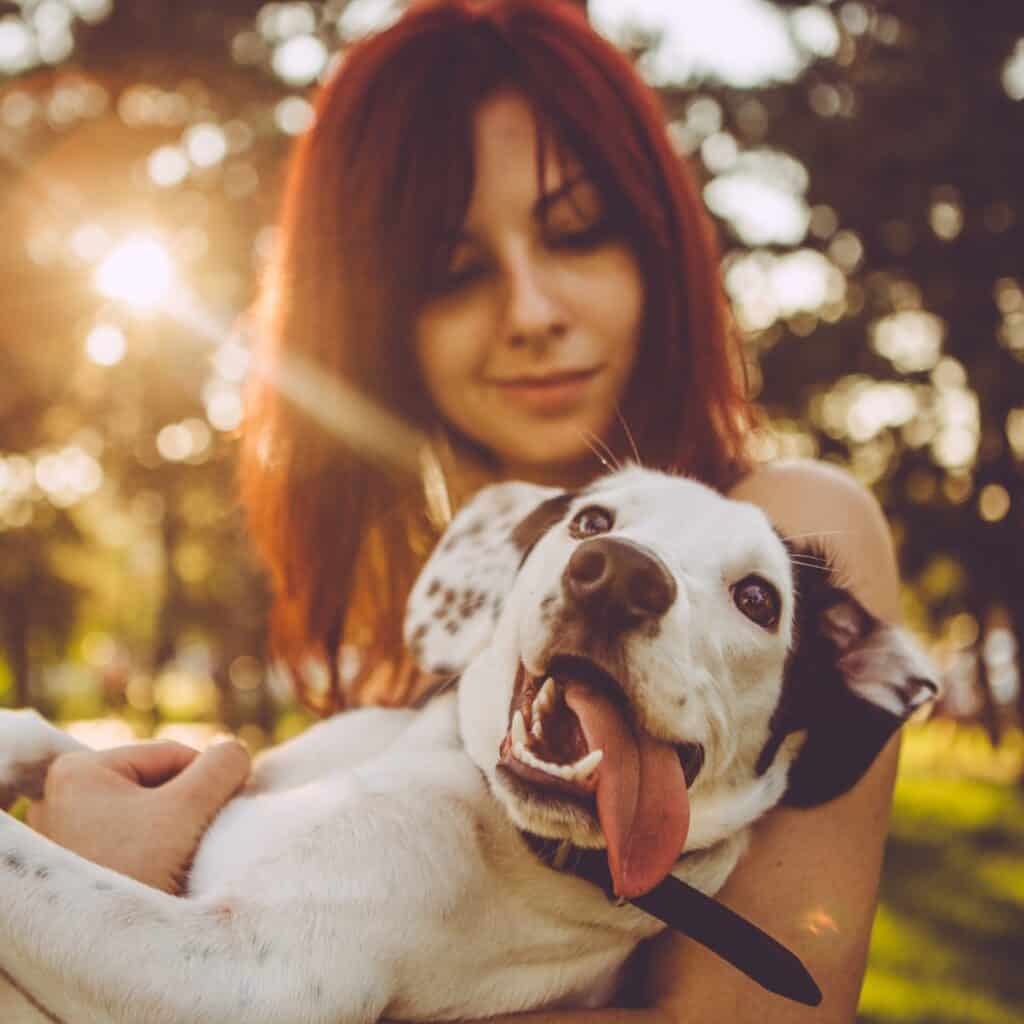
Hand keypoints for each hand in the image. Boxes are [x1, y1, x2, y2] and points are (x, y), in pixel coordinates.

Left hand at [26, 739, 250, 893]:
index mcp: (78, 768)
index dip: (206, 783)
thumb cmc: (136, 872)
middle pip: (154, 785)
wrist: (104, 956)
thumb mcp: (189, 808)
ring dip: (170, 832)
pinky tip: (161, 876)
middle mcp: (58, 796)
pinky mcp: (70, 865)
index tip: (219, 818)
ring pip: (142, 814)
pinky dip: (151, 852)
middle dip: (184, 810)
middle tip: (199, 843)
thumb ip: (222, 765)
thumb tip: (235, 753)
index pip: (171, 756)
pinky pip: (126, 841)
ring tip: (179, 863)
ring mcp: (60, 833)